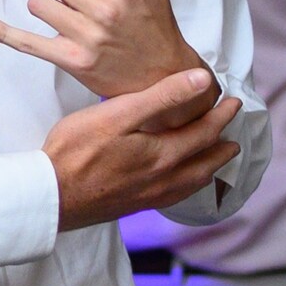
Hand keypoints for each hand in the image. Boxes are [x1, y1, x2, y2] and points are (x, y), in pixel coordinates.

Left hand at [0, 0, 202, 98]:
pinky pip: (26, 42)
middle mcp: (104, 10)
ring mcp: (86, 37)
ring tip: (76, 19)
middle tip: (88, 3)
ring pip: (38, 3)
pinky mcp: (71, 60)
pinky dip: (0, 31)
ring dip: (51, 7)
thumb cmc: (154, 18)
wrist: (162, 71)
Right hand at [44, 69, 239, 229]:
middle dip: (222, 145)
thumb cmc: (76, 151)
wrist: (50, 195)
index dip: (221, 116)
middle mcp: (163, 179)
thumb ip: (162, 97)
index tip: (234, 103)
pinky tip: (181, 183)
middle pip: (204, 161)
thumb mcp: (119, 114)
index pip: (204, 132)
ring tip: (217, 160)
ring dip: (209, 168)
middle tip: (234, 135)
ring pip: (192, 182)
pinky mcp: (134, 205)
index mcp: (163, 154)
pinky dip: (189, 185)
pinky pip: (176, 195)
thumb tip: (202, 81)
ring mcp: (149, 195)